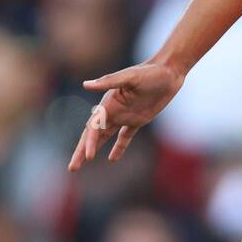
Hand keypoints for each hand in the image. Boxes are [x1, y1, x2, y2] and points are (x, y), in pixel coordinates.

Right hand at [67, 61, 184, 170]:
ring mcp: (124, 116)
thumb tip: (86, 84)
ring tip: (84, 163)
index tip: (89, 157)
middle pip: (93, 135)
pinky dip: (119, 147)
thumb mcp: (129, 77)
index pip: (94, 127)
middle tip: (72, 168)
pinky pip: (125, 137)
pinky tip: (112, 159)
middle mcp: (113, 111)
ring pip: (105, 137)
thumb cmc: (149, 72)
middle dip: (82, 151)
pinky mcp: (138, 120)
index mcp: (108, 103)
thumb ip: (108, 81)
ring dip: (94, 149)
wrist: (169, 72)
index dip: (89, 142)